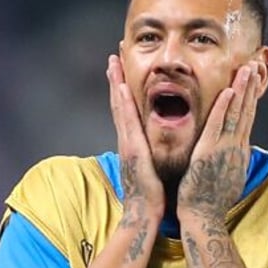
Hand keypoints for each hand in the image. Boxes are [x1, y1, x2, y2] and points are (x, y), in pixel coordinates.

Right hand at [107, 55, 164, 223]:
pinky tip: (122, 87)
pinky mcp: (132, 149)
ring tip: (113, 62)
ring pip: (120, 107)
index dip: (123, 88)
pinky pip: (128, 122)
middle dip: (116, 78)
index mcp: (133, 142)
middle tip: (114, 54)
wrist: (144, 213)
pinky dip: (123, 104)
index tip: (121, 68)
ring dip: (116, 83)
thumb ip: (150, 153)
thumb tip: (153, 144)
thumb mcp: (151, 167)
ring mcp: (127, 143)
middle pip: (119, 102)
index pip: (126, 109)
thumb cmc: (152, 194)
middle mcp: (127, 139)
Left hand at [177, 62, 259, 223]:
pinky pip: (218, 125)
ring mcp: (225, 148)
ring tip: (247, 68)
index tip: (254, 79)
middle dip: (252, 86)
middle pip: (247, 110)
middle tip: (257, 63)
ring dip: (242, 89)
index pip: (248, 117)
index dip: (251, 97)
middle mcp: (236, 146)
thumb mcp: (226, 175)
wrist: (204, 217)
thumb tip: (236, 151)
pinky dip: (224, 108)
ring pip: (237, 113)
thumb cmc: (210, 199)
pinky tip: (228, 90)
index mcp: (239, 151)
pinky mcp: (210, 152)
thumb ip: (230, 159)